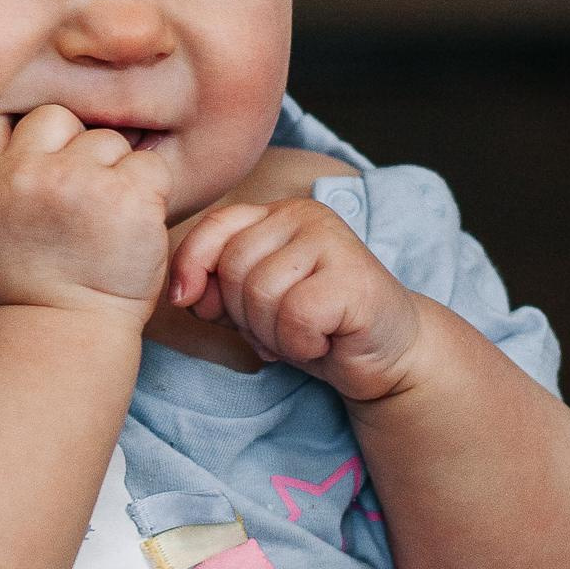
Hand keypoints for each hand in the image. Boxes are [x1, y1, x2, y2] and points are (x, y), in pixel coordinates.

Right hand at [0, 103, 173, 321]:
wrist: (65, 331)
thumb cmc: (33, 280)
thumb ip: (1, 173)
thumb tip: (46, 130)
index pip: (1, 120)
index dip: (26, 141)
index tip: (40, 174)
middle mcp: (24, 173)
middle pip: (58, 117)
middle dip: (73, 150)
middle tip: (79, 201)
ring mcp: (76, 181)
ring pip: (107, 140)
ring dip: (115, 172)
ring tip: (106, 220)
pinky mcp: (126, 196)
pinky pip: (150, 166)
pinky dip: (150, 193)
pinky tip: (134, 225)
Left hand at [167, 196, 423, 401]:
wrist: (387, 354)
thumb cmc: (317, 327)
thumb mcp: (253, 303)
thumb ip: (217, 286)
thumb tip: (182, 291)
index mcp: (277, 214)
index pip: (214, 228)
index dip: (193, 268)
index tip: (192, 302)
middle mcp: (305, 216)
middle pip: (233, 268)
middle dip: (244, 315)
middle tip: (279, 328)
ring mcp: (333, 241)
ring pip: (261, 293)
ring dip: (275, 334)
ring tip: (305, 334)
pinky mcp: (353, 277)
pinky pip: (296, 316)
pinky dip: (302, 343)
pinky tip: (324, 341)